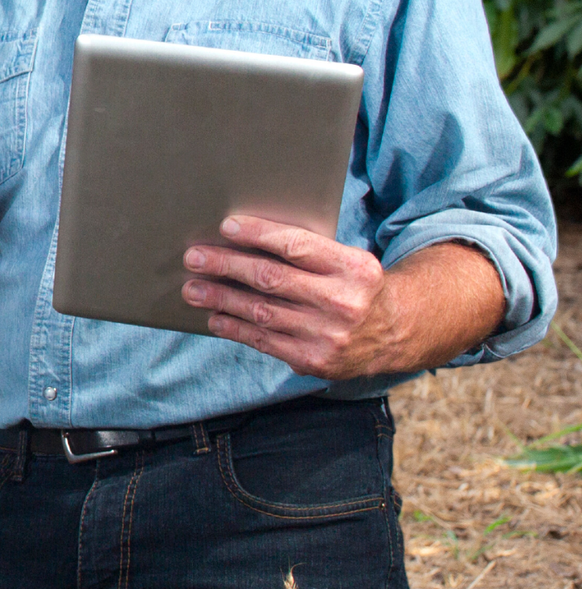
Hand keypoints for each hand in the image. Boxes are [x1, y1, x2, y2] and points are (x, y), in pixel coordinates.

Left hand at [181, 215, 396, 378]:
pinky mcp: (316, 362)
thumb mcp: (347, 260)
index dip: (258, 234)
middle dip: (226, 266)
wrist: (394, 332)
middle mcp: (343, 302)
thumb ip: (308, 251)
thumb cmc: (356, 285)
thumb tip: (243, 238)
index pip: (296, 245)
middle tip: (194, 258)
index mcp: (353, 268)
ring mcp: (329, 336)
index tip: (225, 226)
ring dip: (221, 299)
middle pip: (272, 278)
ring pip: (262, 312)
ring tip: (193, 289)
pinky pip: (266, 341)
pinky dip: (236, 328)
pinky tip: (216, 317)